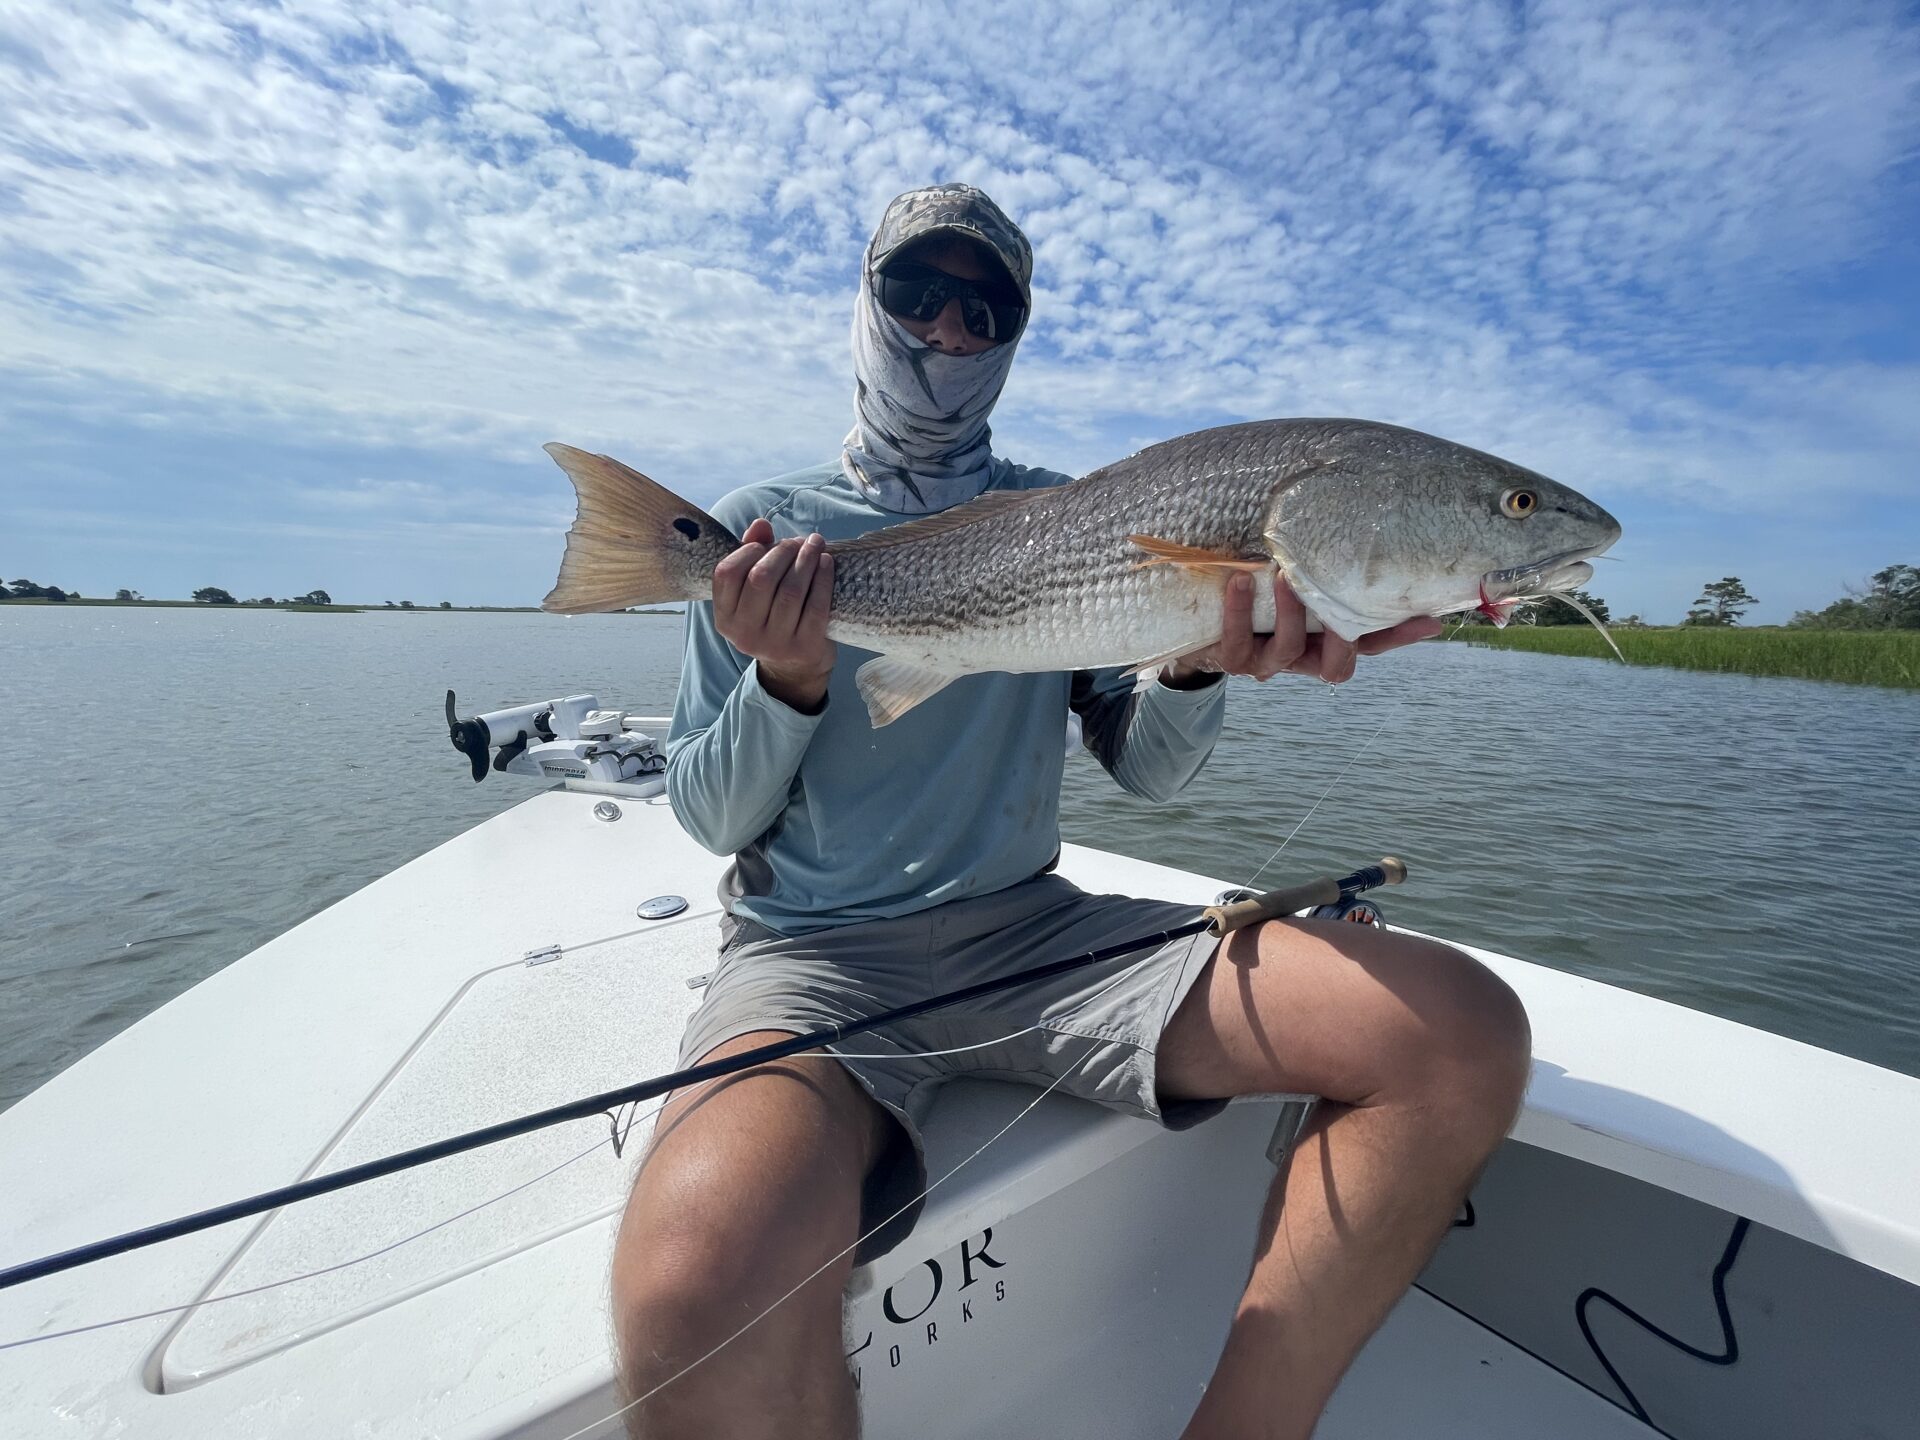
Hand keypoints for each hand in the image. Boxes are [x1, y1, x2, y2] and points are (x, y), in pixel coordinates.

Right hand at [712, 518, 835, 711]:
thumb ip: (751, 556)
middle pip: (761, 578)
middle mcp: (744, 634)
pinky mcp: (805, 647)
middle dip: (783, 552)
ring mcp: (775, 644)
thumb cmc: (771, 618)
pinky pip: (816, 605)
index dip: (747, 551)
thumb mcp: (752, 594)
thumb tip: (760, 525)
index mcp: (725, 618)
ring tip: (815, 544)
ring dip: (806, 560)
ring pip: (791, 591)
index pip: (726, 573)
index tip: (766, 544)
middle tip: (797, 541)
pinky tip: (826, 562)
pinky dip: (823, 578)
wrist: (795, 668)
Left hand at [1161, 572, 1442, 686]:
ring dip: (1289, 613)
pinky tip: (1240, 580)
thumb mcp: (1297, 578)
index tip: (1431, 618)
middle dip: (1340, 635)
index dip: (1400, 636)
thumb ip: (1330, 566)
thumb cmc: (1260, 590)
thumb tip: (1371, 527)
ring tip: (1283, 574)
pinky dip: (1239, 611)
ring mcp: (1267, 662)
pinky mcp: (1232, 659)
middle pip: (1337, 664)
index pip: (1373, 643)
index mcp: (1325, 642)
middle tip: (1336, 594)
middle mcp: (1302, 658)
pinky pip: (1238, 643)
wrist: (1200, 619)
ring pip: (1288, 651)